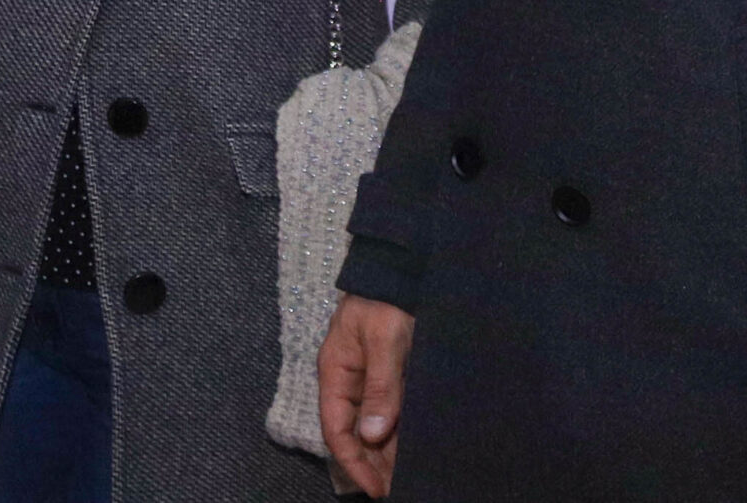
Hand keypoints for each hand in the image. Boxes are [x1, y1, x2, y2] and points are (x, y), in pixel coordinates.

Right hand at [320, 294, 413, 496]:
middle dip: (372, 464)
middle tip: (397, 488)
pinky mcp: (387, 374)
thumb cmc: (386, 300)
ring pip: (371, 426)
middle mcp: (348, 381)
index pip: (336, 430)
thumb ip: (380, 387)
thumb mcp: (384, 341)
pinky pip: (387, 412)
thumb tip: (372, 434)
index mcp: (335, 373)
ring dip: (385, 452)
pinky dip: (397, 433)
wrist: (399, 267)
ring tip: (406, 476)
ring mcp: (367, 379)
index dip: (354, 462)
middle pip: (353, 433)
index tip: (376, 487)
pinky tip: (411, 448)